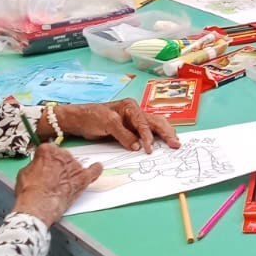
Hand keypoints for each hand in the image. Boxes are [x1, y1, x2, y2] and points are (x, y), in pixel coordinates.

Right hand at [12, 143, 102, 224]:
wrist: (38, 205)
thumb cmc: (30, 192)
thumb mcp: (24, 173)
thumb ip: (35, 165)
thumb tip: (37, 167)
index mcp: (47, 150)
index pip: (49, 150)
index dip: (47, 160)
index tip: (46, 165)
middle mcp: (62, 155)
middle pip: (63, 157)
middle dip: (59, 166)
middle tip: (53, 178)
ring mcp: (74, 167)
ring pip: (75, 165)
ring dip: (71, 172)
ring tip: (63, 184)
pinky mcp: (82, 179)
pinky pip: (93, 171)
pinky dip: (95, 170)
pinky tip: (96, 168)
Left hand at [51, 100, 179, 152]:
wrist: (79, 119)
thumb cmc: (91, 117)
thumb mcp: (107, 124)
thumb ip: (123, 134)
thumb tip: (136, 146)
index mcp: (130, 107)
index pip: (144, 123)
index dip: (148, 137)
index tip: (149, 149)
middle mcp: (135, 112)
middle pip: (156, 122)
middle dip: (167, 133)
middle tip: (176, 144)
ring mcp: (134, 120)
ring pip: (155, 126)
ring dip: (166, 134)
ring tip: (175, 143)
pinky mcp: (131, 129)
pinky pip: (148, 132)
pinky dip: (157, 137)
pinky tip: (165, 141)